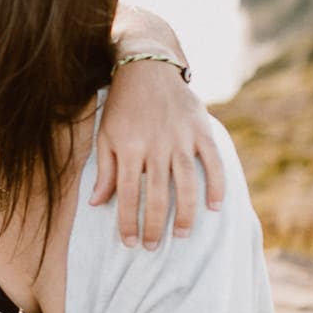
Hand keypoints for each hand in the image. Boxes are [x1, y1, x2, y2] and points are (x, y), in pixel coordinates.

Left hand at [92, 65, 224, 247]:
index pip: (128, 194)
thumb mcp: (106, 134)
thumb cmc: (123, 105)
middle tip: (153, 246)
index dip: (128, 222)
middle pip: (156, 195)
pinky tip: (214, 206)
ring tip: (181, 234)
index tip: (129, 243)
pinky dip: (215, 185)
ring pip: (186, 183)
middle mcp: (155, 145)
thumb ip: (106, 170)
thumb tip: (97, 203)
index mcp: (129, 147)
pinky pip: (212, 162)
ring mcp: (180, 137)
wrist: (148, 66)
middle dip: (154, 225)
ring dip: (184, 213)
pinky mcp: (200, 130)